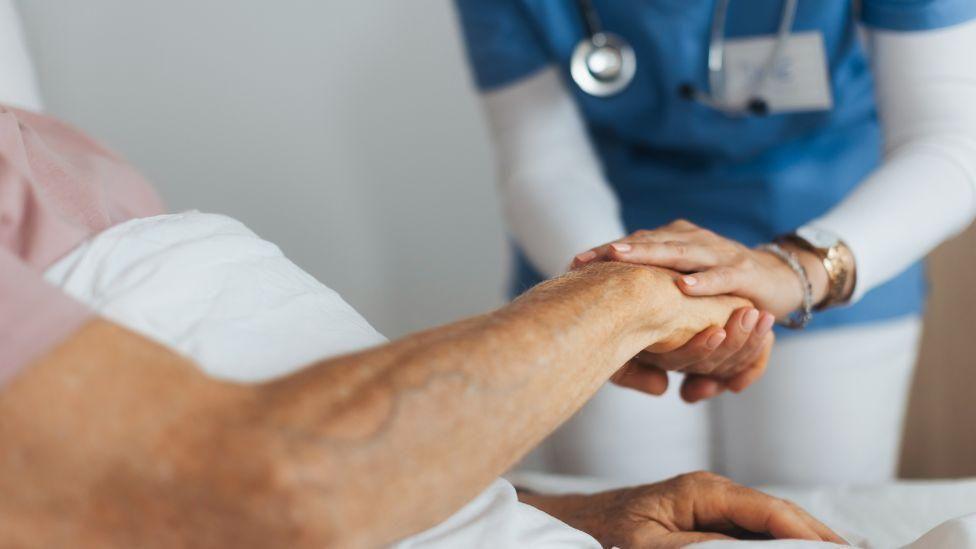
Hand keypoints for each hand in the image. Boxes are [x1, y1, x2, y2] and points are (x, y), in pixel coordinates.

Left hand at [519, 471, 846, 547]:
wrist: (573, 524)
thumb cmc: (603, 533)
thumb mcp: (649, 546)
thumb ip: (703, 547)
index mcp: (701, 490)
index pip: (769, 509)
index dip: (809, 532)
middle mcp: (710, 491)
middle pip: (776, 514)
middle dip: (814, 536)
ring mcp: (708, 504)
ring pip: (764, 523)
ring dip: (797, 539)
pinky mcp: (702, 518)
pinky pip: (746, 530)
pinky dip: (772, 542)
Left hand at [574, 220, 825, 400]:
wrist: (780, 279)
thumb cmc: (723, 293)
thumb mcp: (688, 303)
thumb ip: (663, 325)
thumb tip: (640, 369)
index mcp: (675, 245)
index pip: (634, 246)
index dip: (604, 253)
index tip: (573, 263)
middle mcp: (692, 242)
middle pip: (648, 244)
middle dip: (616, 250)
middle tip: (585, 258)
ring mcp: (718, 253)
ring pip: (678, 252)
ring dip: (649, 256)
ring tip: (619, 258)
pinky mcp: (745, 272)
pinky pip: (721, 276)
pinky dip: (703, 282)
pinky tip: (683, 287)